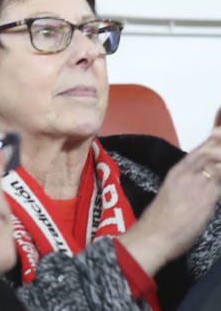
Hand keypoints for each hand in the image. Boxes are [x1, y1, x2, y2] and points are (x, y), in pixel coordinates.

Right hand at [117, 126, 220, 276]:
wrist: (153, 236)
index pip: (200, 149)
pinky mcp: (205, 198)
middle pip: (211, 148)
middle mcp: (187, 173)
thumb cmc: (161, 221)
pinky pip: (220, 178)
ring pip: (217, 159)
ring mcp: (196, 184)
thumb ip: (188, 186)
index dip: (214, 138)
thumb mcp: (174, 195)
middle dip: (220, 140)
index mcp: (177, 171)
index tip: (220, 129)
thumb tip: (202, 184)